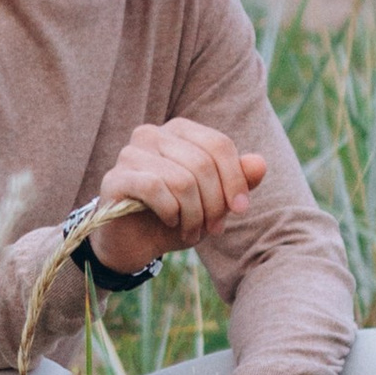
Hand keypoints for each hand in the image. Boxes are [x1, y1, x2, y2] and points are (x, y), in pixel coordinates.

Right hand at [87, 115, 267, 272]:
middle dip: (215, 203)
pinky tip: (170, 222)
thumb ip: (238, 180)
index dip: (235, 179)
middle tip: (212, 228)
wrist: (135, 243)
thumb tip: (260, 163)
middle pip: (202, 164)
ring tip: (191, 231)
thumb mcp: (215, 200)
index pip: (219, 145)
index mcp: (179, 131)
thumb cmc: (177, 216)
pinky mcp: (115, 178)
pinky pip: (156, 190)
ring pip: (182, 181)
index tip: (240, 209)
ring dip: (194, 215)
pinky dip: (171, 213)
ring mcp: (130, 154)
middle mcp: (152, 134)